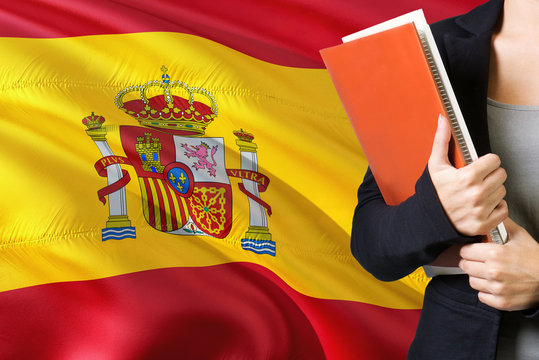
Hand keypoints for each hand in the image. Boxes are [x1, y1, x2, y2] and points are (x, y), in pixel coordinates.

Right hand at [428, 114, 507, 235]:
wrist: (427, 219)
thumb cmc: (432, 192)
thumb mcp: (435, 165)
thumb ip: (442, 140)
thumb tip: (443, 119)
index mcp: (467, 177)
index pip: (494, 160)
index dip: (486, 162)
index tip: (478, 166)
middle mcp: (476, 194)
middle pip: (501, 175)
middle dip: (491, 175)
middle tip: (478, 179)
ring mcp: (481, 210)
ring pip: (502, 192)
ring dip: (493, 191)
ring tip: (477, 192)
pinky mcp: (484, 223)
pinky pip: (504, 210)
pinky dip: (496, 208)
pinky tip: (482, 205)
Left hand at [459, 218, 538, 310]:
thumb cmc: (536, 259)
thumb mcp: (520, 236)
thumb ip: (502, 225)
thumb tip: (493, 215)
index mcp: (494, 254)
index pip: (464, 251)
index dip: (469, 250)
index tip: (473, 251)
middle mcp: (493, 271)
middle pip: (465, 266)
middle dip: (471, 262)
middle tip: (480, 262)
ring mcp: (496, 288)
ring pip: (471, 281)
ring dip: (477, 277)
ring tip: (488, 273)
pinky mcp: (501, 302)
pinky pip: (481, 296)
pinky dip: (486, 291)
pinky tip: (495, 284)